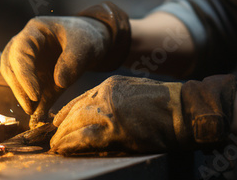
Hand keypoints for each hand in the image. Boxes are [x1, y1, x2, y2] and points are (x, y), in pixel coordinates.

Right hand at [0, 15, 112, 119]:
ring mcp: (26, 61)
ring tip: (32, 112)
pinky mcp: (33, 77)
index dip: (24, 74)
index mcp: (34, 31)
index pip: (20, 52)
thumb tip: (59, 82)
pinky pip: (28, 90)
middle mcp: (24, 45)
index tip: (35, 94)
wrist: (88, 43)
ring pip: (14, 79)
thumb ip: (73, 60)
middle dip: (18, 88)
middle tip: (30, 107)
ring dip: (21, 96)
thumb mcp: (85, 44)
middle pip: (10, 66)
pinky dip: (32, 103)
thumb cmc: (84, 37)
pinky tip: (38, 116)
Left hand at [51, 74, 236, 154]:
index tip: (55, 128)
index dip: (63, 117)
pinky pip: (84, 138)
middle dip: (59, 130)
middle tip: (50, 142)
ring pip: (73, 125)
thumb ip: (113, 102)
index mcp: (110, 86)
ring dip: (61, 139)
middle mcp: (105, 95)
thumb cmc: (165, 107)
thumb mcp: (133, 94)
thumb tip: (96, 117)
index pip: (77, 101)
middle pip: (72, 113)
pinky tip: (63, 151)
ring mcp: (109, 111)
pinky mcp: (115, 128)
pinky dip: (70, 145)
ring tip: (55, 149)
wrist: (185, 111)